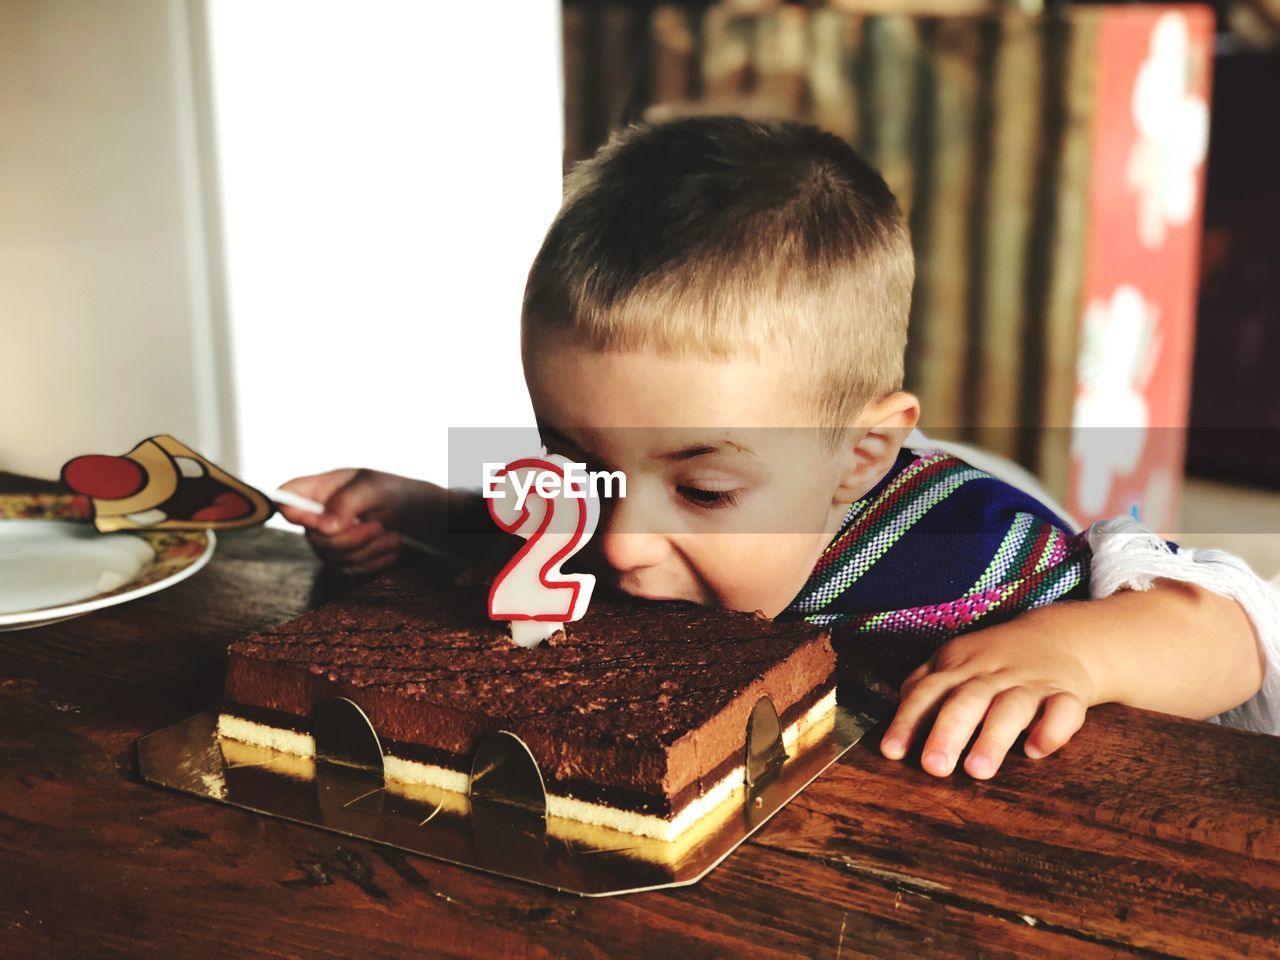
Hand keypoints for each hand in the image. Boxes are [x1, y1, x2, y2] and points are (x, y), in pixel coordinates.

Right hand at [277, 468, 421, 574]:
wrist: (414, 513)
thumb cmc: (390, 492)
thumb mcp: (373, 488)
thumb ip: (347, 502)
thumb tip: (326, 527)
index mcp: (318, 489)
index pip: (286, 497)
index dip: (291, 511)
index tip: (323, 524)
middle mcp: (316, 516)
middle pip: (315, 537)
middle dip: (352, 537)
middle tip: (380, 526)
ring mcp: (326, 540)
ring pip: (333, 557)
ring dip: (369, 549)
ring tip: (394, 536)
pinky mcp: (341, 559)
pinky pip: (349, 569)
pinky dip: (373, 561)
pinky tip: (391, 548)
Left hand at [878, 613, 1097, 779]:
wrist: (1059, 636)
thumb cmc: (993, 660)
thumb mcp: (953, 662)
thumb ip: (923, 688)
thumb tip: (897, 724)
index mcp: (959, 667)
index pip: (928, 692)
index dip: (908, 721)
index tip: (892, 752)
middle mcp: (992, 674)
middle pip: (967, 700)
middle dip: (948, 732)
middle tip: (933, 766)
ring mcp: (1030, 684)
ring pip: (1011, 707)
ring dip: (994, 738)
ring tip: (977, 770)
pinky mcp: (1067, 694)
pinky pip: (1063, 710)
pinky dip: (1052, 729)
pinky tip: (1036, 750)